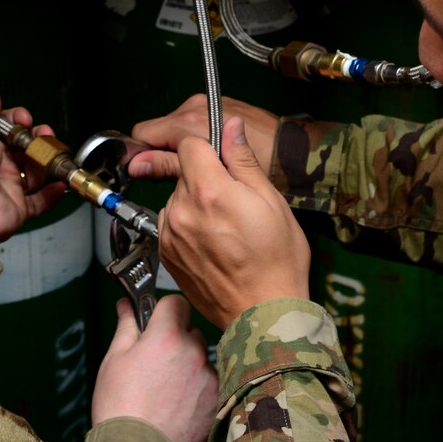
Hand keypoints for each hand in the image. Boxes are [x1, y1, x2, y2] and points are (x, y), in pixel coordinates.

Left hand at [0, 82, 64, 242]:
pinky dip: (53, 193)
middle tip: (43, 135)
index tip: (25, 119)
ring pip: (36, 171)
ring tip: (55, 152)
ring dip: (48, 160)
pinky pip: (41, 201)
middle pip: (24, 147)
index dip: (19, 120)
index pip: (7, 127)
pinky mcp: (20, 208)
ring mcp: (8, 187)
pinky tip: (60, 181)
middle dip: (38, 138)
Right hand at [92, 295, 218, 441]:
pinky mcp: (217, 400)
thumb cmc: (118, 405)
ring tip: (165, 390)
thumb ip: (127, 327)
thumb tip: (127, 304)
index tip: (154, 324)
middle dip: (175, 340)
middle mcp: (194, 352)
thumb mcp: (114, 361)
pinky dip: (197, 389)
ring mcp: (209, 377)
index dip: (163, 311)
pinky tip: (178, 406)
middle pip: (190, 331)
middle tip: (155, 363)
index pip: (176, 303)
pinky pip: (209, 383)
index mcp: (167, 336)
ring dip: (188, 365)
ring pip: (201, 359)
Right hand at [128, 93, 278, 182]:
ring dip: (178, 151)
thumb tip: (138, 165)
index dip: (144, 156)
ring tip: (200, 170)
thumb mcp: (212, 172)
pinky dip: (192, 143)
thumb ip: (170, 166)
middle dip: (162, 154)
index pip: (144, 134)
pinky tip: (210, 159)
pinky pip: (189, 127)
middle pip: (158, 133)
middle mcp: (194, 108)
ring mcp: (205, 106)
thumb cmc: (262, 163)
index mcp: (191, 120)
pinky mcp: (214, 110)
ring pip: (173, 132)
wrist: (295, 152)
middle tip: (179, 177)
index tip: (150, 174)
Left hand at [157, 116, 310, 328]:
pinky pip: (172, 224)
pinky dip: (188, 226)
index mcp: (209, 192)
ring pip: (178, 199)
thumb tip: (231, 127)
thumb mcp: (272, 201)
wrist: (262, 313)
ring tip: (226, 229)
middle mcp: (182, 211)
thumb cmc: (276, 262)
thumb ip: (244, 160)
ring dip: (196, 204)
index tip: (225, 163)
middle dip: (207, 178)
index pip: (189, 144)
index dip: (210, 149)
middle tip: (236, 203)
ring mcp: (170, 235)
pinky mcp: (166, 254)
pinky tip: (214, 243)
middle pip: (185, 173)